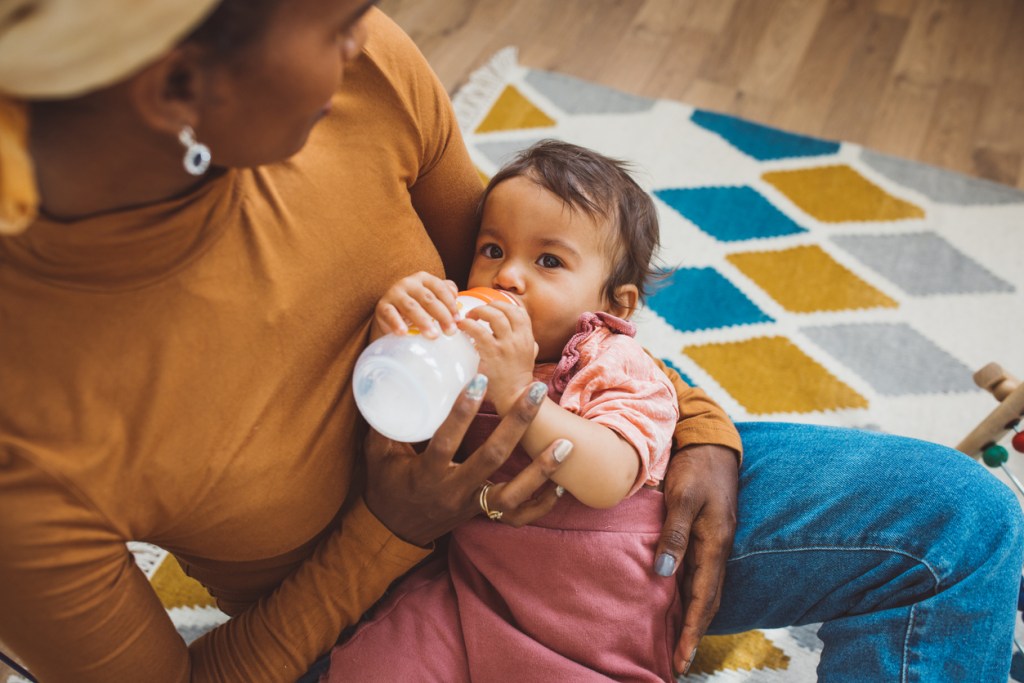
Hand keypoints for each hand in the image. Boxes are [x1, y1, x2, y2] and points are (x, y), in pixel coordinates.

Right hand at [362, 376, 568, 546]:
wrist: (394, 533)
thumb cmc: (386, 486)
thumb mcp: (378, 455)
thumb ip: (385, 423)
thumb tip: (387, 382)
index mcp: (427, 472)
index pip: (446, 439)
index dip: (462, 410)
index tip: (480, 379)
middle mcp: (454, 490)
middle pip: (491, 457)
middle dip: (516, 423)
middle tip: (536, 391)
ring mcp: (471, 505)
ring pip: (512, 494)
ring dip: (541, 470)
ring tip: (565, 444)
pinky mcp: (483, 516)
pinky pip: (518, 517)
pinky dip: (542, 504)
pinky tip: (562, 486)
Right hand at [373, 271, 458, 338]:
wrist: (390, 314)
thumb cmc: (416, 305)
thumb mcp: (430, 297)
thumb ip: (444, 293)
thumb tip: (455, 295)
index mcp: (423, 278)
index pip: (440, 289)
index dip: (450, 304)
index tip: (458, 320)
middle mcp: (408, 283)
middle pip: (428, 298)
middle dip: (442, 315)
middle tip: (450, 331)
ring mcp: (394, 293)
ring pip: (411, 307)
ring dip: (424, 321)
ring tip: (433, 335)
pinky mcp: (382, 306)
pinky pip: (390, 314)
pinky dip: (396, 323)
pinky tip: (403, 332)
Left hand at [459, 301, 536, 414]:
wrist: (515, 397)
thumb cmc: (517, 377)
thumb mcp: (529, 355)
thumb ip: (526, 342)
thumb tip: (517, 331)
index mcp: (528, 338)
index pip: (520, 312)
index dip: (505, 305)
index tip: (493, 308)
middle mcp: (519, 339)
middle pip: (506, 309)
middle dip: (490, 305)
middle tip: (477, 312)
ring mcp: (506, 345)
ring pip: (494, 316)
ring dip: (479, 311)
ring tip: (468, 317)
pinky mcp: (492, 353)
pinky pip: (479, 331)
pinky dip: (468, 325)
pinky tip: (462, 327)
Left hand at [656, 444, 737, 675]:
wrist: (712, 444)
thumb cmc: (696, 469)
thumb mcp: (683, 498)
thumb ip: (674, 535)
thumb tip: (663, 574)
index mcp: (715, 544)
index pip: (704, 599)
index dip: (693, 631)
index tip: (681, 659)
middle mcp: (717, 550)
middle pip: (707, 602)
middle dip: (694, 634)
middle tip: (677, 663)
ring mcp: (713, 544)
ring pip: (703, 590)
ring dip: (692, 618)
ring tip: (676, 643)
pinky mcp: (706, 536)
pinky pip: (698, 574)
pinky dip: (689, 596)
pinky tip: (675, 603)